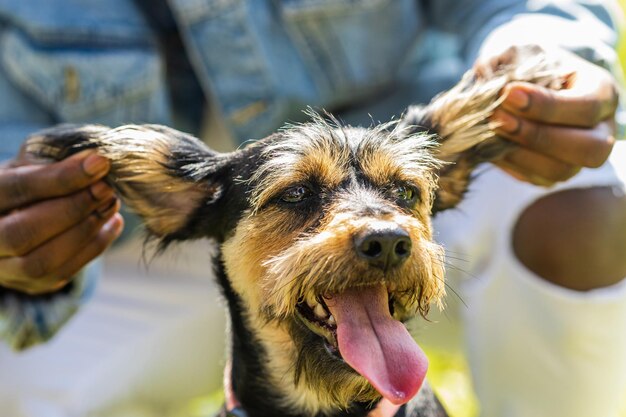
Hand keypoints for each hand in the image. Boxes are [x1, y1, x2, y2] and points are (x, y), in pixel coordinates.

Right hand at [0, 150, 122, 294]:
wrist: (16, 215)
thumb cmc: (27, 183)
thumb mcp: (30, 164)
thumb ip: (55, 161)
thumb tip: (96, 161)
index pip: (16, 189)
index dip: (60, 178)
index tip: (99, 163)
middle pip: (22, 233)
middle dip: (73, 209)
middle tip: (107, 188)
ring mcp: (3, 269)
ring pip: (41, 262)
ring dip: (85, 231)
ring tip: (111, 204)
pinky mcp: (30, 285)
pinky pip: (63, 274)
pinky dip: (94, 246)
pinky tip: (113, 222)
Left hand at [488, 47, 617, 185]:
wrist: (524, 88)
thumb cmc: (530, 65)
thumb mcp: (525, 52)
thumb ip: (511, 58)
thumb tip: (485, 72)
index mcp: (603, 93)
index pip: (586, 107)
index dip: (546, 105)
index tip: (508, 94)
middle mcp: (602, 131)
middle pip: (587, 148)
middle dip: (538, 136)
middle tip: (497, 118)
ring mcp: (579, 158)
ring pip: (560, 171)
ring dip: (520, 155)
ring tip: (489, 132)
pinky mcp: (554, 175)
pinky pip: (535, 179)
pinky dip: (509, 165)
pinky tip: (487, 147)